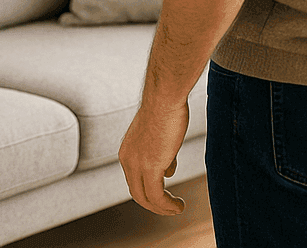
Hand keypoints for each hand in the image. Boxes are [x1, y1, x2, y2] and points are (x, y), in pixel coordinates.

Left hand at [118, 98, 188, 215]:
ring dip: (163, 208)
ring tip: (177, 208)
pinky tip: (178, 206)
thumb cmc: (165, 110)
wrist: (165, 98)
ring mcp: (137, 164)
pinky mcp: (150, 166)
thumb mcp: (159, 136)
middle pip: (137, 193)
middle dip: (154, 205)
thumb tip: (168, 170)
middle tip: (170, 208)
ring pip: (146, 198)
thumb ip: (161, 154)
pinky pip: (157, 196)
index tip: (165, 195)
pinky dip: (167, 206)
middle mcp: (127, 160)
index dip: (149, 191)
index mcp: (127, 151)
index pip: (134, 180)